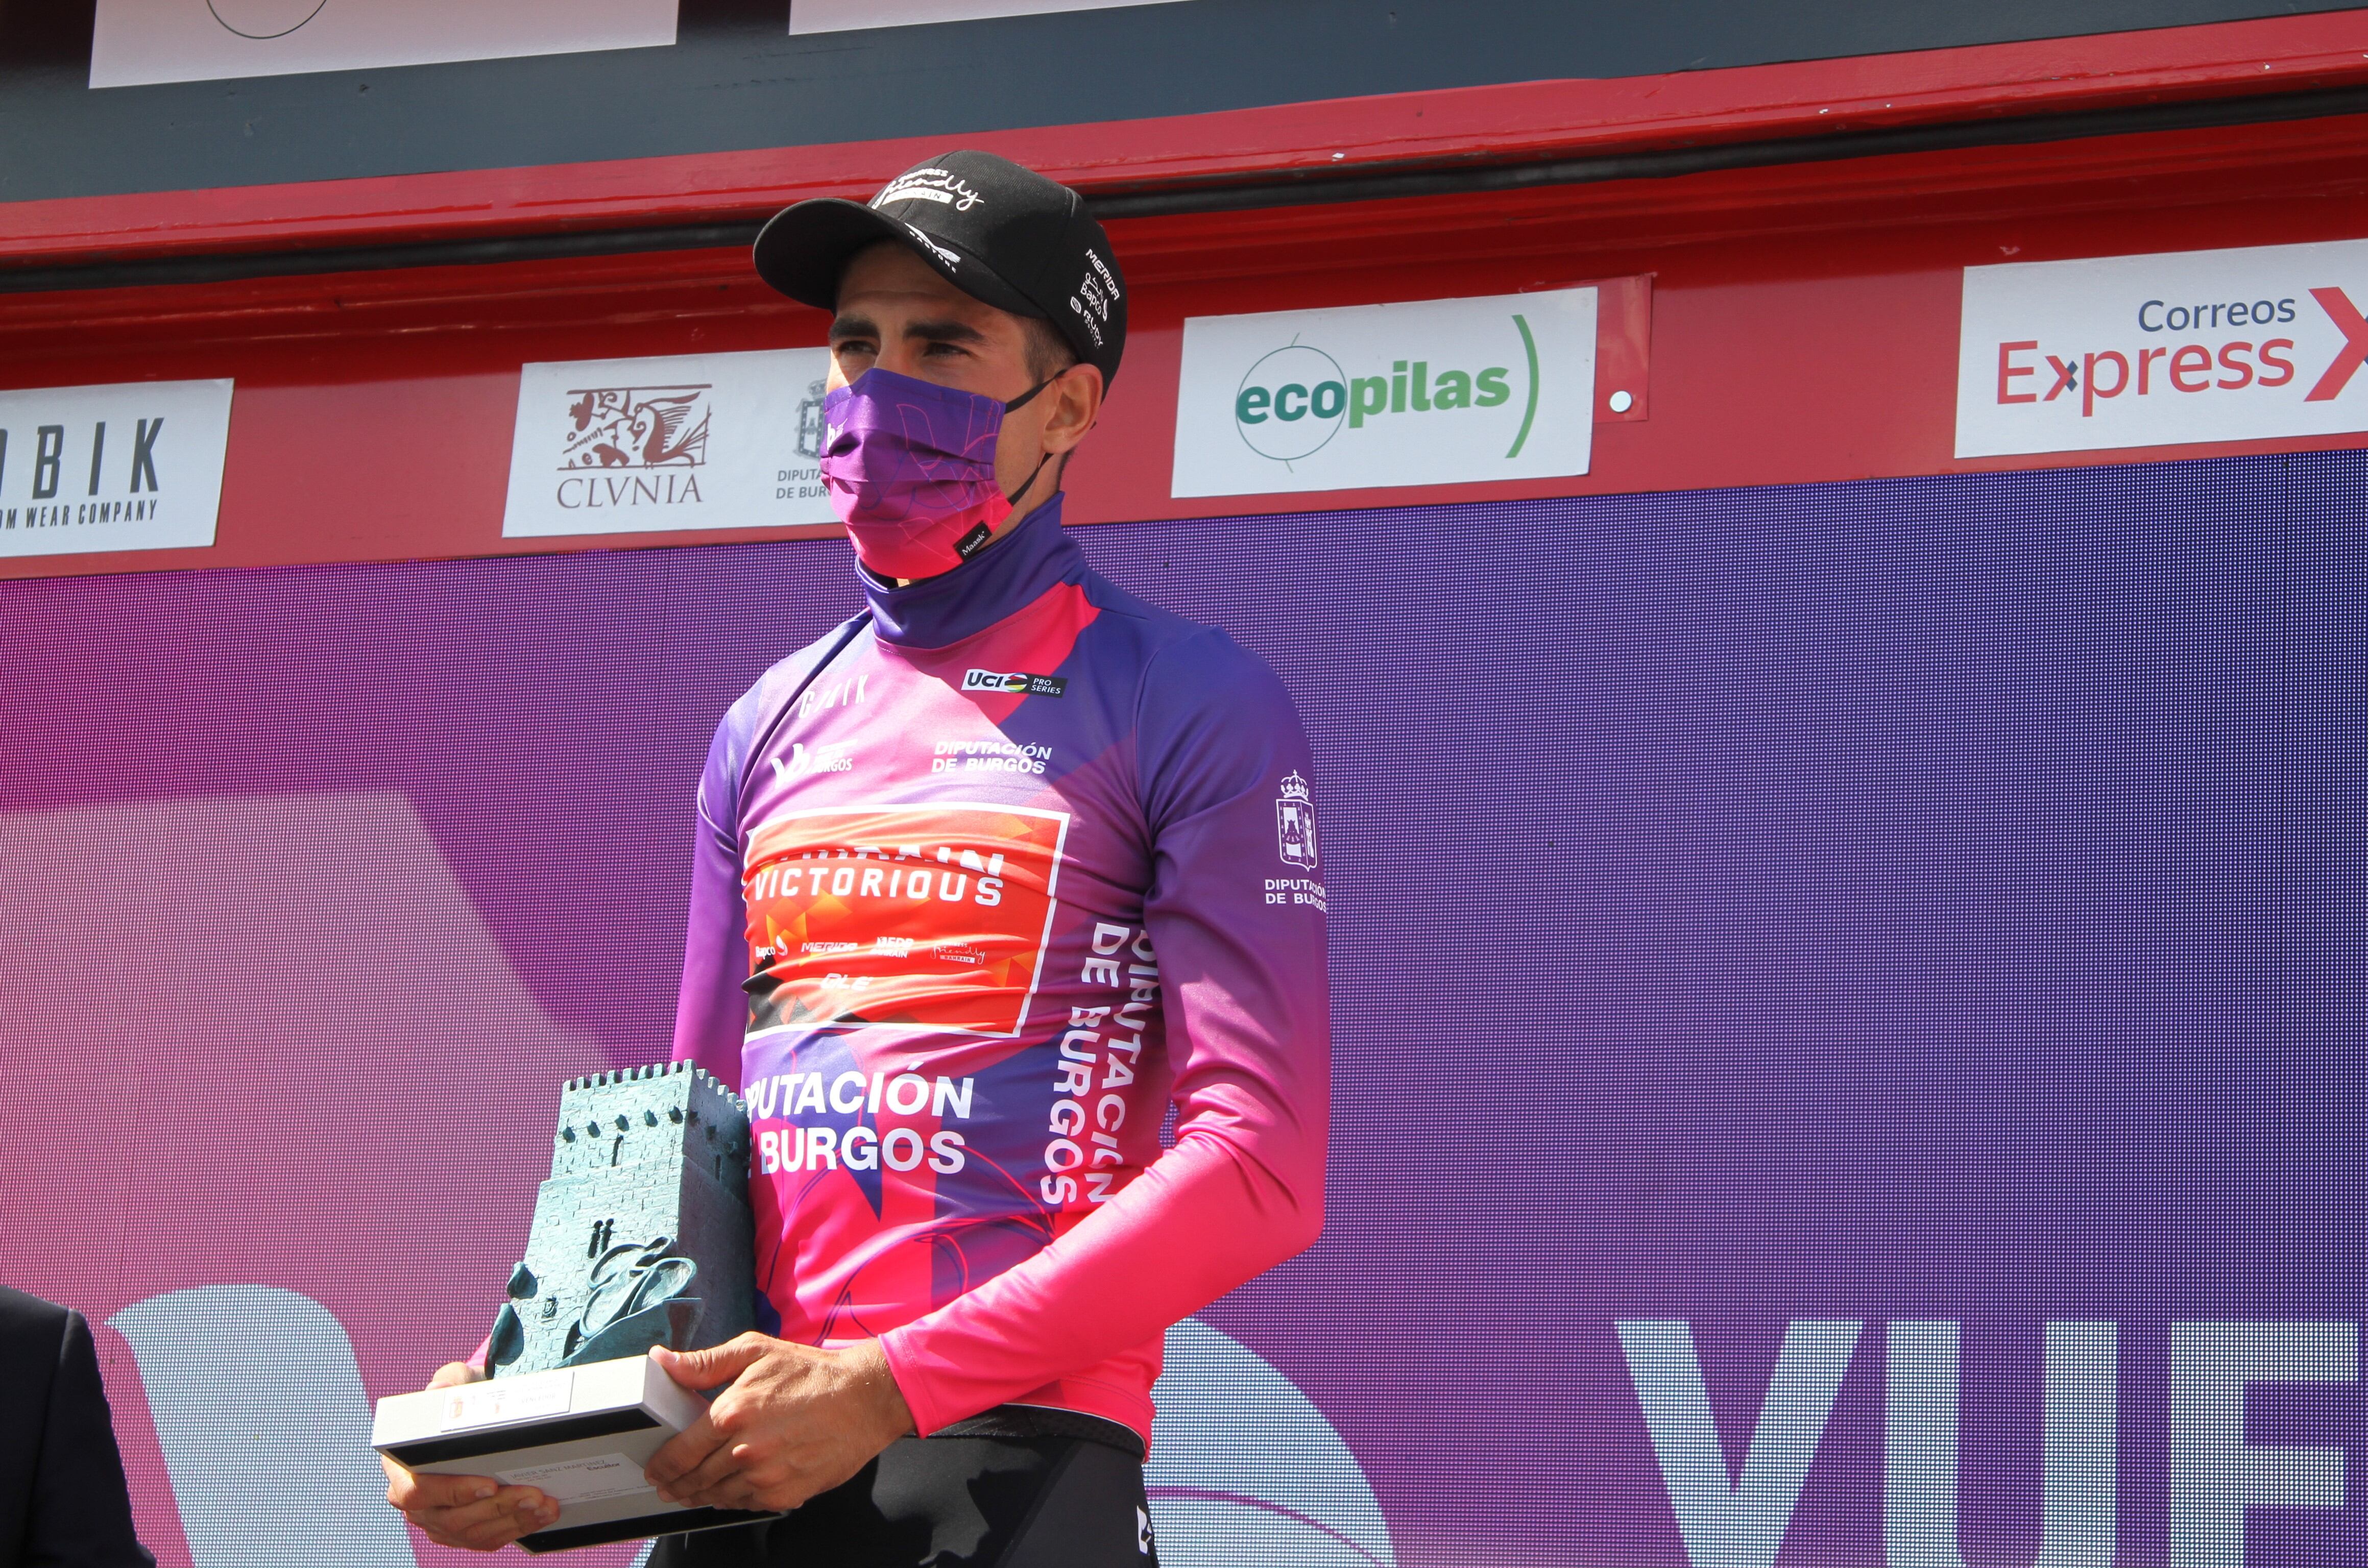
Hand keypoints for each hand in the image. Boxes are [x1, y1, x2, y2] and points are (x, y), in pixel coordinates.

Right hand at [381, 1361, 559, 1550]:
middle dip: (497, 1507)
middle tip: (533, 1494)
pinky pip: (487, 1538)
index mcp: (402, 1469)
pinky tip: (543, 1514)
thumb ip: (448, 1382)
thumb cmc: (460, 1401)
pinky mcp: (461, 1532)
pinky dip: (517, 1527)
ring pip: (473, 1532)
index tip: (490, 1484)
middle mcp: (416, 1503)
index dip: (453, 1492)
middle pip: (453, 1518)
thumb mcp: (455, 1383)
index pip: (419, 1492)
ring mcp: (437, 1522)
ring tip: (544, 1504)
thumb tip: (439, 1391)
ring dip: (513, 1520)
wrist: (473, 1420)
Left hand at [643, 1336, 913, 1512]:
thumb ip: (705, 1363)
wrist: (864, 1399)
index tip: (656, 1470)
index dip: (661, 1466)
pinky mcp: (785, 1495)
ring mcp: (765, 1477)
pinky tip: (731, 1491)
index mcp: (731, 1413)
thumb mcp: (755, 1351)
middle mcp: (744, 1450)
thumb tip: (663, 1361)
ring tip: (695, 1491)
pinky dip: (734, 1500)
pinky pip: (746, 1505)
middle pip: (695, 1480)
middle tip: (668, 1486)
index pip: (679, 1452)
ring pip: (718, 1496)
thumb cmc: (811, 1373)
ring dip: (702, 1496)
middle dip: (677, 1485)